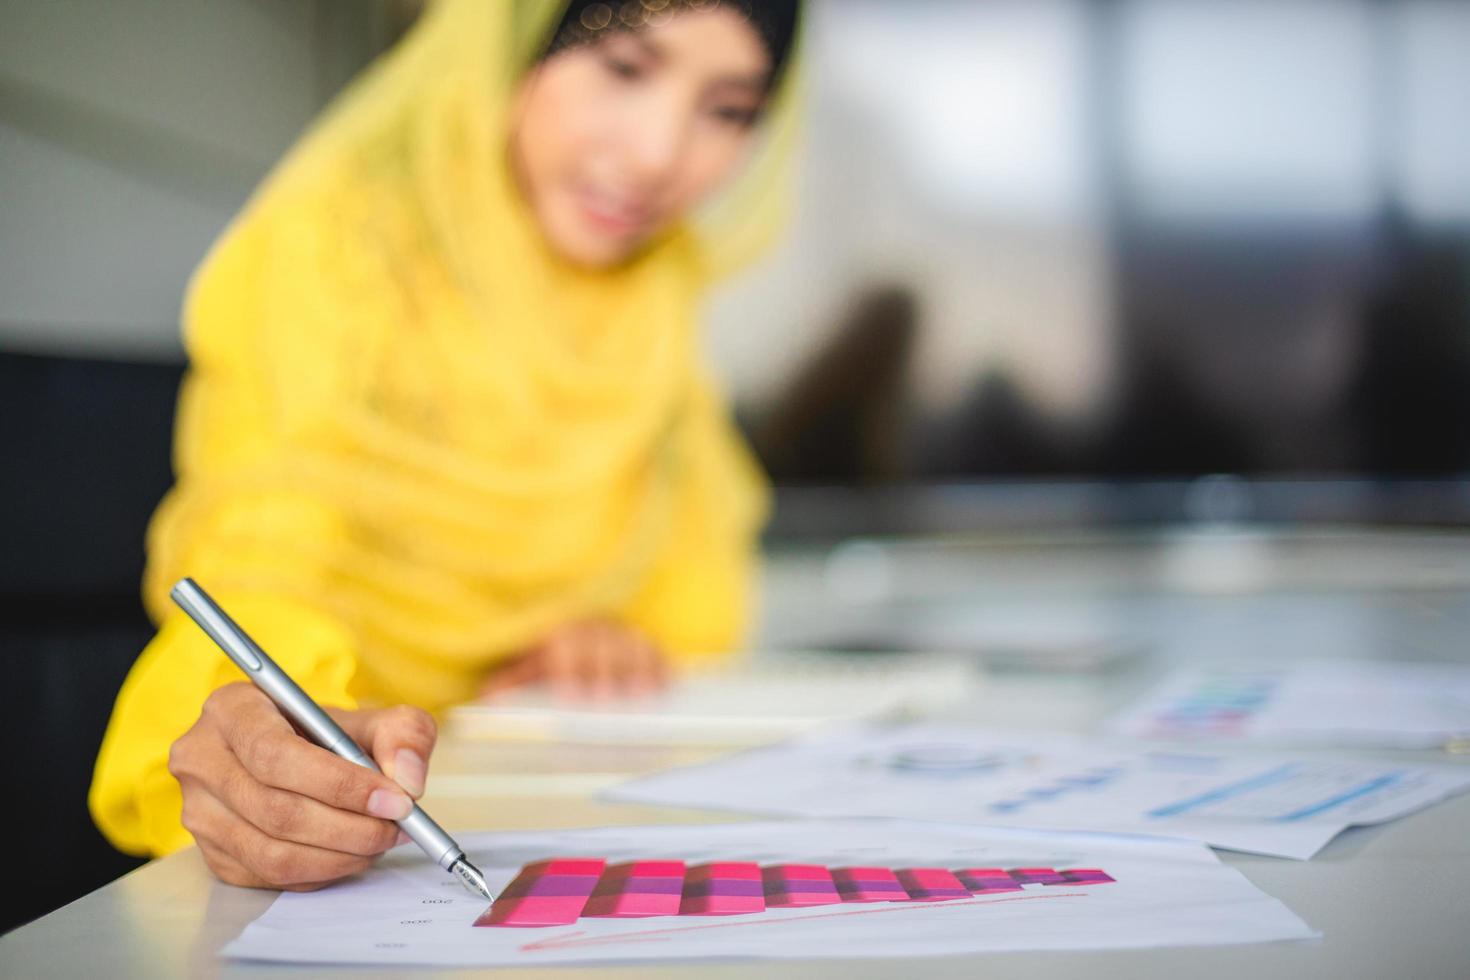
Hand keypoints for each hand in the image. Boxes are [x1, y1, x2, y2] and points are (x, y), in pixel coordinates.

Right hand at [168, 683, 436, 890]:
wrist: (296, 756)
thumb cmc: (326, 734)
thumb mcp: (370, 717)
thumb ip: (402, 734)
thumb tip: (407, 780)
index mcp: (231, 710)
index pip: (277, 755)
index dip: (340, 784)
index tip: (394, 799)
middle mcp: (201, 759)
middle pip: (276, 810)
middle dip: (349, 826)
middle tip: (397, 827)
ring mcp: (200, 812)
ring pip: (271, 852)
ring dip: (340, 855)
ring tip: (381, 841)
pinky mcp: (213, 854)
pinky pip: (270, 876)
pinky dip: (322, 872)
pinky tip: (352, 853)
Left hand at [480, 620, 668, 700]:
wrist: (571, 625)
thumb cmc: (548, 652)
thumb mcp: (527, 663)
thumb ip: (511, 679)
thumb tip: (488, 694)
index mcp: (562, 631)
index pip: (566, 647)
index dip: (569, 671)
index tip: (570, 698)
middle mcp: (592, 627)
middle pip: (602, 645)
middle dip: (606, 672)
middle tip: (607, 701)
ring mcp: (619, 631)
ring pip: (632, 643)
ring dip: (640, 669)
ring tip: (645, 698)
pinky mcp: (641, 640)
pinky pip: (655, 647)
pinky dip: (662, 664)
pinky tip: (669, 683)